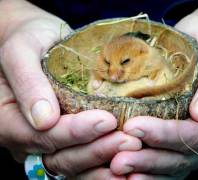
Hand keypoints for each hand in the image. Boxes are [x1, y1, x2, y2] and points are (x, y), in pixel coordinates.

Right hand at [0, 1, 141, 178]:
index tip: (106, 120)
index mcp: (8, 120)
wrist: (38, 42)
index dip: (75, 132)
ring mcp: (45, 143)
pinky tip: (125, 154)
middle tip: (129, 140)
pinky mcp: (64, 140)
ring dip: (104, 159)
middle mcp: (25, 139)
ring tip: (133, 147)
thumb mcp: (20, 51)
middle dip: (96, 150)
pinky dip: (103, 161)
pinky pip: (82, 159)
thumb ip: (27, 82)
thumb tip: (44, 119)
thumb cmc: (28, 41)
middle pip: (60, 157)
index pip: (42, 135)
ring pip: (73, 163)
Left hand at [109, 5, 197, 178]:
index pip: (196, 133)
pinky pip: (173, 165)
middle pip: (183, 155)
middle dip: (150, 158)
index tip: (135, 126)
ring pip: (176, 165)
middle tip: (119, 158)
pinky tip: (133, 174)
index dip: (165, 134)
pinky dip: (153, 172)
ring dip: (147, 169)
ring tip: (119, 167)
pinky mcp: (189, 143)